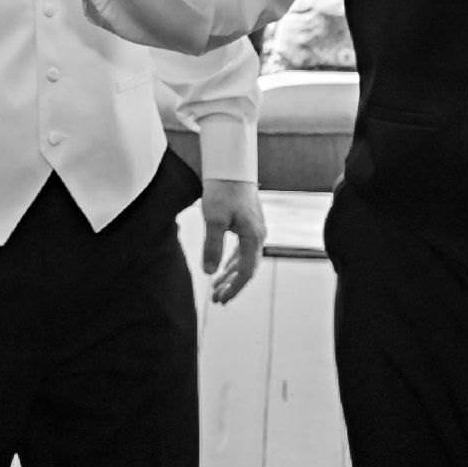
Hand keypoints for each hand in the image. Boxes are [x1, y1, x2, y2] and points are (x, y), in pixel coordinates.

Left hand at [199, 178, 265, 304]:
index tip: (222, 301)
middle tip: (217, 300)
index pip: (246, 272)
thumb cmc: (222, 189)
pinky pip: (243, 250)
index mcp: (253, 237)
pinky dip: (233, 262)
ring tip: (217, 289)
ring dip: (231, 275)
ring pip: (245, 260)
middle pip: (247, 269)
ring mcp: (255, 229)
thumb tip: (209, 273)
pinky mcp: (248, 223)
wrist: (231, 165)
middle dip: (232, 285)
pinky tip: (223, 268)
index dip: (235, 288)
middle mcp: (258, 235)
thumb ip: (212, 246)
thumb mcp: (213, 218)